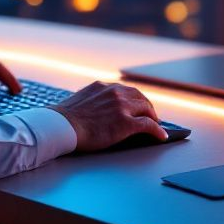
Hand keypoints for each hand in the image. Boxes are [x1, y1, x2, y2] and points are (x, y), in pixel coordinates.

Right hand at [47, 81, 167, 151]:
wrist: (61, 127)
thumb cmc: (64, 119)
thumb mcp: (80, 101)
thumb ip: (92, 100)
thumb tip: (96, 109)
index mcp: (103, 87)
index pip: (125, 90)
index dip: (134, 99)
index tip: (138, 106)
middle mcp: (114, 92)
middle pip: (139, 97)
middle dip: (146, 106)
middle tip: (151, 115)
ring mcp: (122, 107)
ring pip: (146, 108)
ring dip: (153, 117)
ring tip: (156, 124)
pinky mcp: (126, 123)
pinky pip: (148, 125)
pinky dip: (157, 130)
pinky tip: (161, 136)